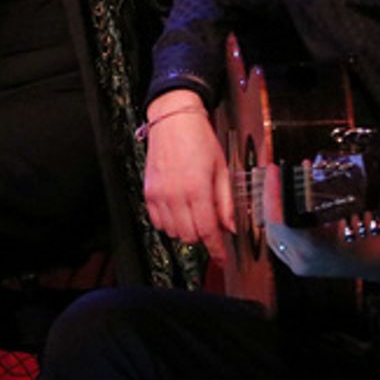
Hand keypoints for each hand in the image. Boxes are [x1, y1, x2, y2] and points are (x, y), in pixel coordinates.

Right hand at [142, 90, 233, 261]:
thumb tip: (231, 227)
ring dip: (186, 230)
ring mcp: (159, 195)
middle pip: (190, 236)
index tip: (222, 259)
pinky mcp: (148, 192)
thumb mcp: (222, 168)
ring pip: (173, 232)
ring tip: (194, 214)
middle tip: (211, 225)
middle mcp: (175, 195)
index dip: (217, 250)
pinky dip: (169, 224)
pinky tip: (178, 211)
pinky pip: (157, 222)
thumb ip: (226, 202)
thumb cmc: (199, 139)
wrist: (173, 120)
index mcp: (197, 189)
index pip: (208, 231)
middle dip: (203, 237)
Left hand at [262, 162, 379, 283]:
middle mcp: (302, 260)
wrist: (379, 262)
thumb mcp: (348, 211)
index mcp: (314, 248)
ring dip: (271, 207)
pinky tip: (279, 202)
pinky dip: (278, 219)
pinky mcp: (298, 264)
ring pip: (272, 233)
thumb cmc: (369, 234)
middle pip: (272, 226)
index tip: (274, 172)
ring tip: (274, 183)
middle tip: (273, 172)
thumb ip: (320, 195)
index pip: (281, 221)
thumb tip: (303, 168)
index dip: (273, 194)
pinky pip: (279, 240)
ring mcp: (298, 265)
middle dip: (268, 196)